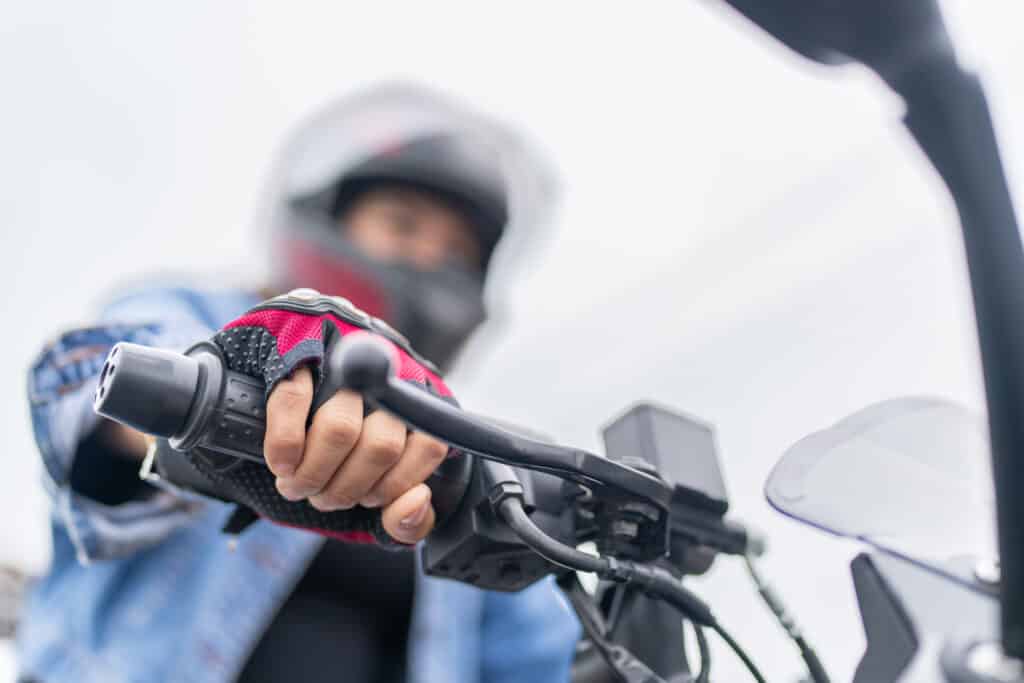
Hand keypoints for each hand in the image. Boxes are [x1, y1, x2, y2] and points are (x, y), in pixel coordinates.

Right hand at [179, 289, 459, 545]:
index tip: (367, 498)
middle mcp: (388, 369)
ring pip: (340, 429)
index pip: (429, 445)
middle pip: (382, 446)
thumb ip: (407, 516)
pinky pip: (293, 400)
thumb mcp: (381, 490)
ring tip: (296, 483)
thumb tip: (417, 499)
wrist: (287, 387)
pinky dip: (284, 445)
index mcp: (417, 400)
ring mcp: (343, 352)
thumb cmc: (342, 452)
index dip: (394, 485)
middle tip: (320, 495)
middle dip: (344, 489)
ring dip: (312, 475)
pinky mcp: (295, 345)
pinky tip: (281, 464)